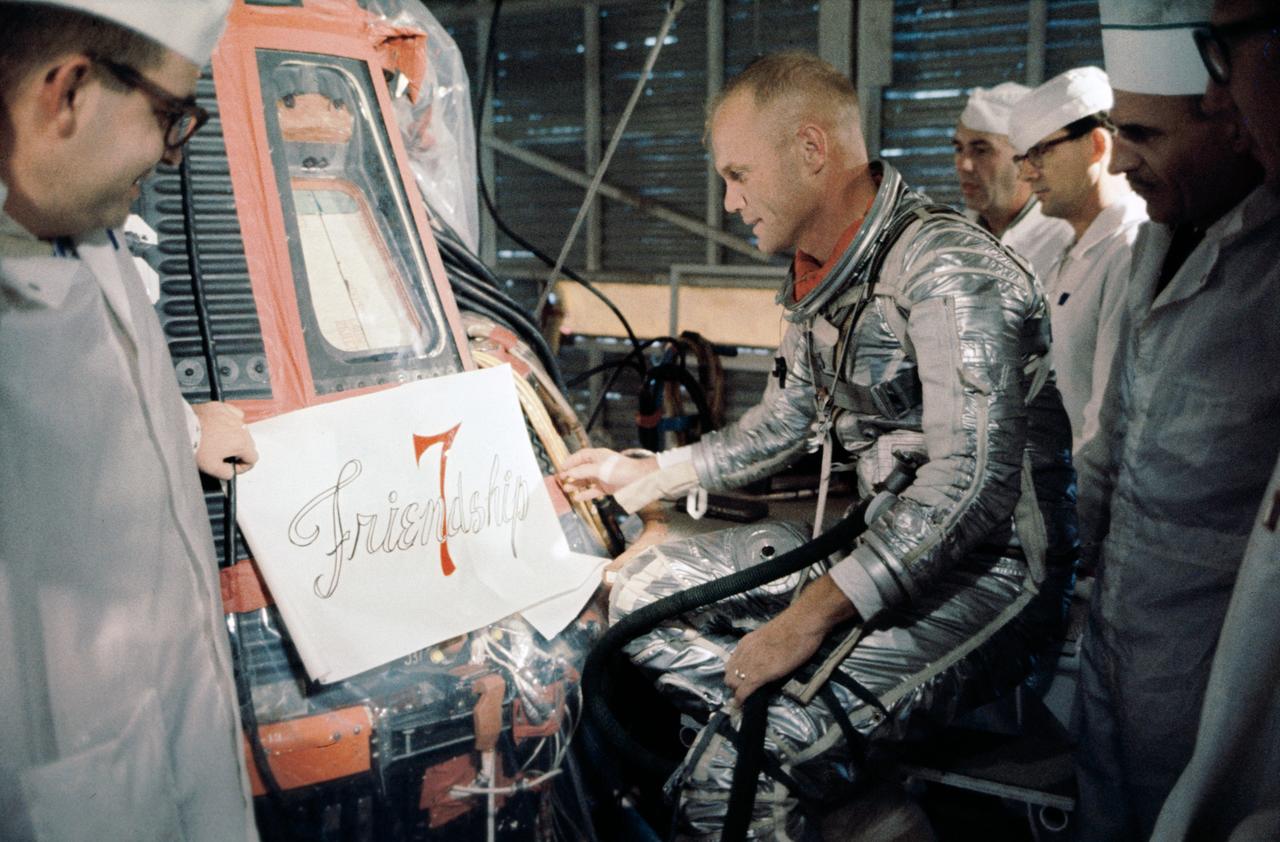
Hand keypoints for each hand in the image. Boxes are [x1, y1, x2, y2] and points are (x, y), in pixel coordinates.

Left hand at [192, 401, 258, 479]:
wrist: (181, 428)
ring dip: (233, 435)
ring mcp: (232, 416)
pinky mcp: (222, 408)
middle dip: (237, 450)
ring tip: (217, 440)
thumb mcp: (212, 468)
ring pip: (241, 428)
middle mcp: (241, 428)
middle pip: (247, 443)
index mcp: (242, 443)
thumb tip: (231, 472)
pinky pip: (232, 414)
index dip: (243, 466)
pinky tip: (219, 426)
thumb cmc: (196, 445)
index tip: (232, 467)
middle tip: (222, 455)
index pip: (252, 458)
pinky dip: (228, 421)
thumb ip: (227, 473)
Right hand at [558, 447, 656, 502]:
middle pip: (582, 469)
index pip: (580, 456)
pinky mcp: (607, 487)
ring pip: (586, 481)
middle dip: (571, 474)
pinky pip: (593, 491)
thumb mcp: (599, 469)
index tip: (561, 468)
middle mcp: (599, 465)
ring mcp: (603, 477)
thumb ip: (583, 472)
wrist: (639, 479)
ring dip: (576, 484)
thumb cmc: (620, 470)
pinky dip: (586, 494)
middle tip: (561, 480)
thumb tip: (569, 473)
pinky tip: (578, 498)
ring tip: (567, 489)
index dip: (570, 461)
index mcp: (597, 456)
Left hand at [723, 576, 857, 705]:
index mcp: (746, 643)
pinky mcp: (759, 674)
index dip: (735, 675)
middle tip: (744, 692)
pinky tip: (741, 706)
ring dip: (737, 692)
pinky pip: (744, 691)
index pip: (732, 663)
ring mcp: (750, 663)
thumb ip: (763, 648)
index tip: (740, 682)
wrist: (802, 623)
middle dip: (734, 685)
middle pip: (729, 674)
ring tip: (745, 700)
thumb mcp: (770, 637)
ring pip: (733, 683)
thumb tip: (766, 657)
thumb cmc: (794, 627)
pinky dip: (741, 700)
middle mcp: (744, 652)